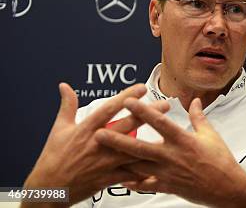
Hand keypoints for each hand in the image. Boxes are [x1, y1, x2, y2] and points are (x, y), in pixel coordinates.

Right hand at [22, 83, 164, 206]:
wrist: (48, 189)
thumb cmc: (53, 158)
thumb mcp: (58, 129)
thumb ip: (67, 106)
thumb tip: (65, 87)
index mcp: (85, 130)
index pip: (109, 109)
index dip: (126, 97)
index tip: (141, 88)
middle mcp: (97, 144)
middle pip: (127, 126)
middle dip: (147, 115)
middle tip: (165, 105)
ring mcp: (103, 162)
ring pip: (132, 149)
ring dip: (151, 139)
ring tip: (168, 132)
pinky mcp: (107, 178)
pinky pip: (130, 173)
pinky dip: (144, 169)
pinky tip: (159, 162)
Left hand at [95, 97, 245, 207]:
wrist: (227, 188)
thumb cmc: (221, 161)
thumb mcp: (211, 135)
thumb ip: (199, 117)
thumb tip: (195, 101)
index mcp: (184, 140)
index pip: (159, 122)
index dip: (143, 111)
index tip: (128, 101)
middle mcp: (173, 156)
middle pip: (140, 147)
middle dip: (118, 140)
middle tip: (99, 133)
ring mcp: (168, 173)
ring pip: (138, 167)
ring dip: (119, 161)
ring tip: (102, 156)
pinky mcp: (168, 186)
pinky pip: (147, 185)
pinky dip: (133, 182)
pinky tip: (121, 179)